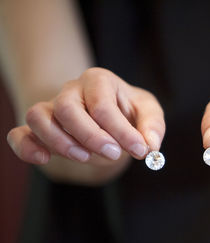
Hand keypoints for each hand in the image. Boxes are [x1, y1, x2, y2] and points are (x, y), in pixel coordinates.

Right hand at [7, 67, 164, 180]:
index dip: (122, 131)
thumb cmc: (130, 113)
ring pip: (38, 117)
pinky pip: (20, 134)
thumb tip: (151, 146)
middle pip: (67, 108)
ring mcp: (52, 108)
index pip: (103, 105)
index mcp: (99, 80)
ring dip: (60, 142)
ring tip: (85, 157)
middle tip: (114, 154)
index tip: (141, 150)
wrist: (110, 120)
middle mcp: (72, 90)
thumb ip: (152, 127)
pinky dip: (26, 147)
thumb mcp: (149, 113)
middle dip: (91, 136)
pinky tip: (43, 159)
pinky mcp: (40, 129)